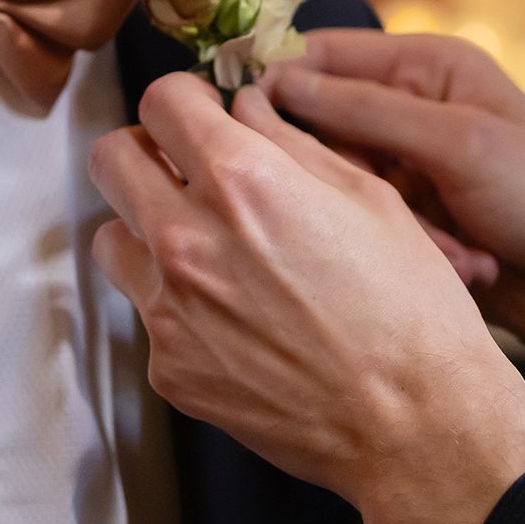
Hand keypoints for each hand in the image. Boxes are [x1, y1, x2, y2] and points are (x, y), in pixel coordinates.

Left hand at [90, 73, 524, 523]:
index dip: (185, 99)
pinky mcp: (169, 370)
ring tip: (208, 250)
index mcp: (242, 181)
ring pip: (112, 239)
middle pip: (109, 160)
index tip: (202, 115)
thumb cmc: (410, 308)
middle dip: (145, 152)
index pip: (160, 100)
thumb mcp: (369, 197)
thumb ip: (290, 143)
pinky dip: (178, 306)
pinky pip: (147, 314)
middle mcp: (188, 239)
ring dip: (147, 230)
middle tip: (187, 170)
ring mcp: (169, 311)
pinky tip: (236, 320)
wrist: (415, 424)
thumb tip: (246, 110)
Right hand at [261, 32, 524, 475]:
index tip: (243, 127)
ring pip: (337, 183)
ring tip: (450, 245)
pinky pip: (363, 227)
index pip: (321, 55)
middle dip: (344, 174)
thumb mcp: (460, 145)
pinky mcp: (406, 222)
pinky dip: (400, 249)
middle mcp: (408, 108)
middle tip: (385, 207)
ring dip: (381, 220)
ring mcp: (406, 168)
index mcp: (426, 65)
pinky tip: (459, 265)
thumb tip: (276, 84)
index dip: (278, 85)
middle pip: (317, 125)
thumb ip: (367, 112)